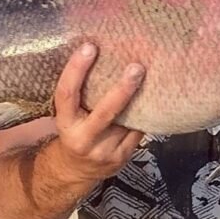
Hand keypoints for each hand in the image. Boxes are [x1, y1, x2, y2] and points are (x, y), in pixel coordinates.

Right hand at [51, 43, 145, 183]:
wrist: (75, 171)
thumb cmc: (73, 131)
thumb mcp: (68, 116)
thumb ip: (80, 95)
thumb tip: (99, 54)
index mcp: (65, 123)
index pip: (67, 94)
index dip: (76, 70)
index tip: (89, 47)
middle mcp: (84, 139)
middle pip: (106, 112)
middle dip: (123, 89)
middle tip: (137, 67)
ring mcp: (105, 151)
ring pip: (127, 121)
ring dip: (140, 99)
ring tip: (154, 77)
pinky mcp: (122, 157)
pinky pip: (138, 131)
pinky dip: (145, 114)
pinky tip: (153, 98)